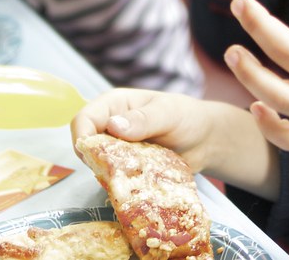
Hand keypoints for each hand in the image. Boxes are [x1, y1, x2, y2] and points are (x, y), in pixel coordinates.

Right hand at [70, 88, 279, 197]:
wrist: (205, 140)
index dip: (82, 137)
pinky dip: (123, 184)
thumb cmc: (187, 117)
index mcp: (114, 105)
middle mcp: (109, 126)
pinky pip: (114, 179)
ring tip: (138, 173)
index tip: (94, 155)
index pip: (83, 119)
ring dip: (113, 174)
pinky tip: (141, 183)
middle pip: (85, 146)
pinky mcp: (125, 169)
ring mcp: (116, 149)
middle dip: (97, 160)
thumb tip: (112, 126)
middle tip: (122, 168)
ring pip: (98, 166)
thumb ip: (144, 119)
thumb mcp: (168, 113)